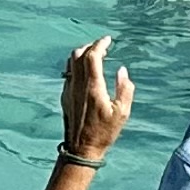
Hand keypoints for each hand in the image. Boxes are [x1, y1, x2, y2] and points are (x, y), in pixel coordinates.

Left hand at [59, 36, 133, 164]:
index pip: (93, 56)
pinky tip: (85, 71)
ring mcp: (69, 90)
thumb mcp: (122, 113)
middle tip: (102, 46)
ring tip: (94, 55)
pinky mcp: (65, 97)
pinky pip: (68, 73)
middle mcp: (78, 85)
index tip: (108, 39)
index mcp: (93, 87)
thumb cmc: (104, 133)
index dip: (100, 44)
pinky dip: (76, 65)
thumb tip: (122, 71)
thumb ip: (125, 89)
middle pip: (79, 54)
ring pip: (71, 62)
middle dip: (91, 46)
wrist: (81, 149)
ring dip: (82, 54)